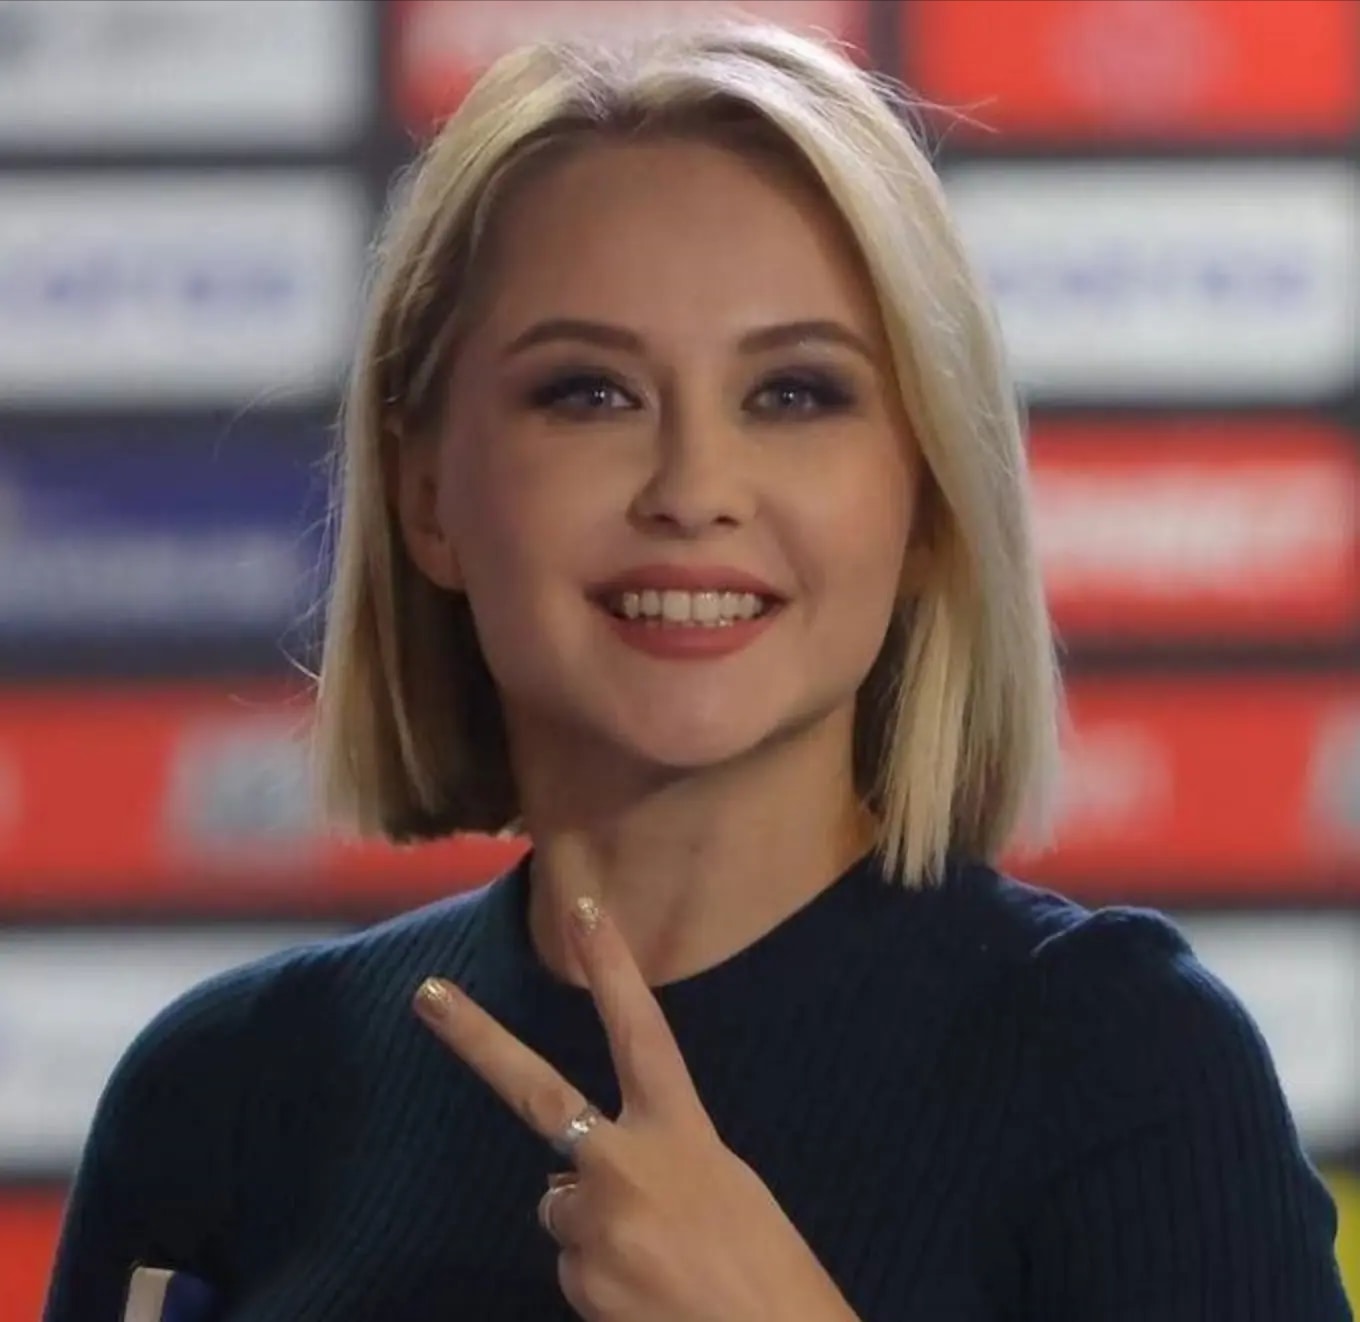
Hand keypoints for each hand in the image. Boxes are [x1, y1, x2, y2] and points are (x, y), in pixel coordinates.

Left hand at [412, 895, 857, 1321]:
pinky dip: (601, 1276)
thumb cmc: (769, 1270)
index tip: (582, 908)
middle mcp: (625, 1163)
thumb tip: (577, 1175)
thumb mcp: (727, 1189)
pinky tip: (647, 1296)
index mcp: (680, 1131)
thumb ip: (656, 1162)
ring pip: (563, 1208)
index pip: (641, 1031)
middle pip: (537, 1093)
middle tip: (426, 995)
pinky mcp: (576, 1279)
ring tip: (657, 1264)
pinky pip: (574, 1262)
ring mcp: (594, 1222)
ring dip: (594, 1227)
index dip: (612, 967)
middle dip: (477, 1040)